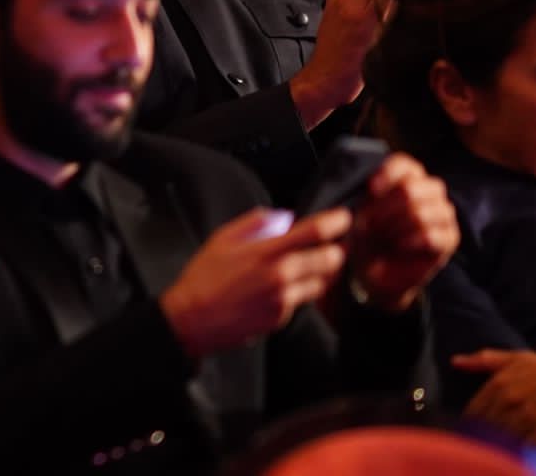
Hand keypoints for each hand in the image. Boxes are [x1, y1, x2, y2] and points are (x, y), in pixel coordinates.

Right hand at [160, 206, 351, 359]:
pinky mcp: (283, 318)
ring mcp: (284, 300)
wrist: (193, 319)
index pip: (313, 232)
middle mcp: (280, 276)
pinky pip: (302, 300)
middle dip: (336, 249)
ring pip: (322, 283)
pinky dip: (298, 292)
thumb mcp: (221, 239)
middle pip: (331, 259)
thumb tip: (283, 217)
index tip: (342, 216)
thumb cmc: (203, 277)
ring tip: (307, 266)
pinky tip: (279, 288)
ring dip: (320, 273)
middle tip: (333, 244)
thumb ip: (254, 223)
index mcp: (265, 252)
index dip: (334, 221)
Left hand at [346, 153, 458, 311]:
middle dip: (386, 207)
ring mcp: (443, 214)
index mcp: (408, 179)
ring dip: (395, 226)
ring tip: (384, 237)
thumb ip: (371, 197)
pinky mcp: (450, 238)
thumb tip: (375, 189)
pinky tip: (400, 245)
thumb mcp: (361, 213)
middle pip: (412, 187)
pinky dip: (410, 241)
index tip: (371, 190)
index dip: (388, 174)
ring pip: (422, 211)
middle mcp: (430, 192)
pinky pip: (432, 234)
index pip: (405, 164)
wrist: (376, 271)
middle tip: (371, 224)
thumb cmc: (367, 237)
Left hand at [454, 350, 535, 445]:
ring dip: (500, 444)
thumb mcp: (517, 359)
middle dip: (483, 435)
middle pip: (486, 426)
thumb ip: (484, 361)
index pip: (474, 411)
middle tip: (481, 443)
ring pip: (504, 437)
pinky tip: (519, 451)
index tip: (469, 431)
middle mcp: (511, 400)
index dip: (471, 423)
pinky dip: (520, 451)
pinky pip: (526, 447)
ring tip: (499, 448)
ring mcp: (529, 416)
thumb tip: (455, 361)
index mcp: (499, 383)